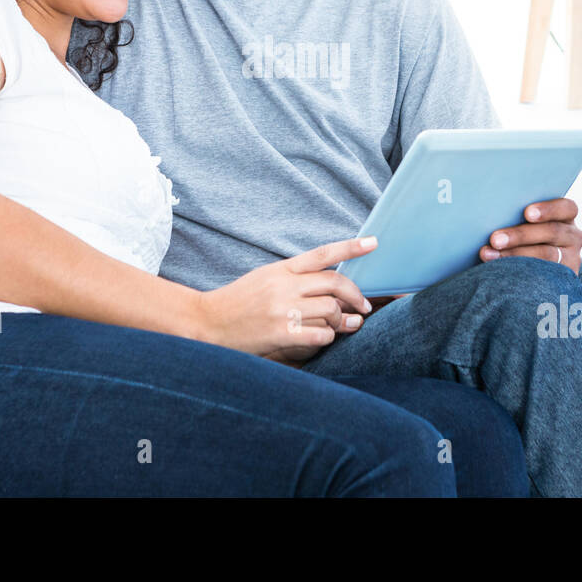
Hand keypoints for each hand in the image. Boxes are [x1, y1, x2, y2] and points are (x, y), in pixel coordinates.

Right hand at [197, 237, 377, 360]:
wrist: (207, 323)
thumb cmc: (238, 303)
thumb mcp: (264, 279)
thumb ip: (295, 278)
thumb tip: (330, 285)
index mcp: (281, 269)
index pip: (323, 254)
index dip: (351, 247)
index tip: (374, 243)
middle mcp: (284, 286)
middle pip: (334, 283)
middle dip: (356, 295)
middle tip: (364, 307)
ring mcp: (282, 309)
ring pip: (331, 310)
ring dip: (342, 320)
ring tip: (342, 325)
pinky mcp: (280, 333)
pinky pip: (320, 334)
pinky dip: (329, 337)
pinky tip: (324, 338)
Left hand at [479, 197, 581, 273]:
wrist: (530, 271)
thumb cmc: (518, 235)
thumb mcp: (524, 221)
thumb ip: (516, 214)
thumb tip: (492, 206)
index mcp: (565, 216)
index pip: (566, 208)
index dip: (548, 209)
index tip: (527, 213)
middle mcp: (572, 236)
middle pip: (552, 232)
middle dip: (520, 235)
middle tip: (494, 239)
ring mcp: (570, 259)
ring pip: (546, 255)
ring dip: (514, 254)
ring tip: (488, 255)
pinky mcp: (563, 279)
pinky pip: (543, 276)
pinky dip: (518, 271)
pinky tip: (499, 271)